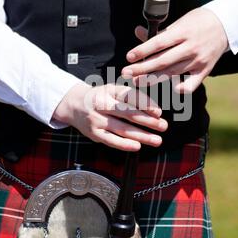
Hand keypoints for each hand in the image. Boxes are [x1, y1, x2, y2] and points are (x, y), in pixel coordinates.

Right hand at [52, 82, 167, 151]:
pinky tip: (137, 146)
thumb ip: (131, 97)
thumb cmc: (100, 97)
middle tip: (163, 126)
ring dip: (141, 135)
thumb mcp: (113, 90)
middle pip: (128, 113)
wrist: (73, 104)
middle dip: (148, 121)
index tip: (158, 112)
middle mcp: (102, 104)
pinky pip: (111, 140)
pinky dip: (124, 144)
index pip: (130, 97)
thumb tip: (155, 110)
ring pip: (122, 128)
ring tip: (157, 140)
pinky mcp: (94, 133)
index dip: (145, 104)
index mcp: (110, 90)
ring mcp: (97, 119)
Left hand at [122, 8, 228, 92]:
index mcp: (183, 32)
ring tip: (137, 82)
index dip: (143, 50)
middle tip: (126, 73)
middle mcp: (191, 47)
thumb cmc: (198, 21)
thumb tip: (137, 32)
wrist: (226, 25)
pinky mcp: (205, 70)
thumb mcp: (180, 21)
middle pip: (162, 61)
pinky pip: (192, 84)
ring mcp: (198, 60)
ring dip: (153, 79)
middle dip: (142, 68)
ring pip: (173, 73)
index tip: (128, 57)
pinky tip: (170, 90)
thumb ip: (160, 32)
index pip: (159, 43)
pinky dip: (181, 89)